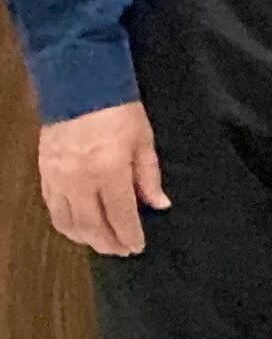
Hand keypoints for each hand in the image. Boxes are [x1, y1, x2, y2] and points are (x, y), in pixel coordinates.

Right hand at [39, 102, 167, 257]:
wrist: (79, 87)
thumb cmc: (118, 110)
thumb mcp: (143, 140)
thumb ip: (149, 176)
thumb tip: (159, 204)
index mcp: (109, 171)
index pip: (120, 215)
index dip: (129, 235)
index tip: (137, 247)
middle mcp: (79, 180)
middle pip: (92, 225)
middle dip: (108, 242)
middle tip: (121, 251)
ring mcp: (58, 179)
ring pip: (67, 222)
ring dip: (85, 238)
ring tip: (101, 243)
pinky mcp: (44, 173)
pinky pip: (52, 208)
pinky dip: (64, 224)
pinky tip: (76, 228)